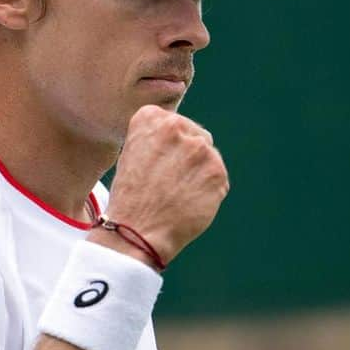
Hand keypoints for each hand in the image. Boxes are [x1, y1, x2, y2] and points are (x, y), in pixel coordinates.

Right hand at [104, 104, 228, 264]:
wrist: (137, 232)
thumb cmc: (130, 197)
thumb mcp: (132, 154)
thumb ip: (157, 138)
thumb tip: (185, 136)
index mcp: (150, 117)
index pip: (174, 124)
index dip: (169, 147)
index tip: (157, 164)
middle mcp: (176, 126)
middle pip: (196, 136)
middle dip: (187, 158)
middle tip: (169, 183)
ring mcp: (200, 149)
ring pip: (209, 157)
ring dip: (199, 174)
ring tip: (178, 195)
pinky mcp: (217, 172)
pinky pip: (219, 179)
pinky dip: (208, 192)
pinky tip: (190, 204)